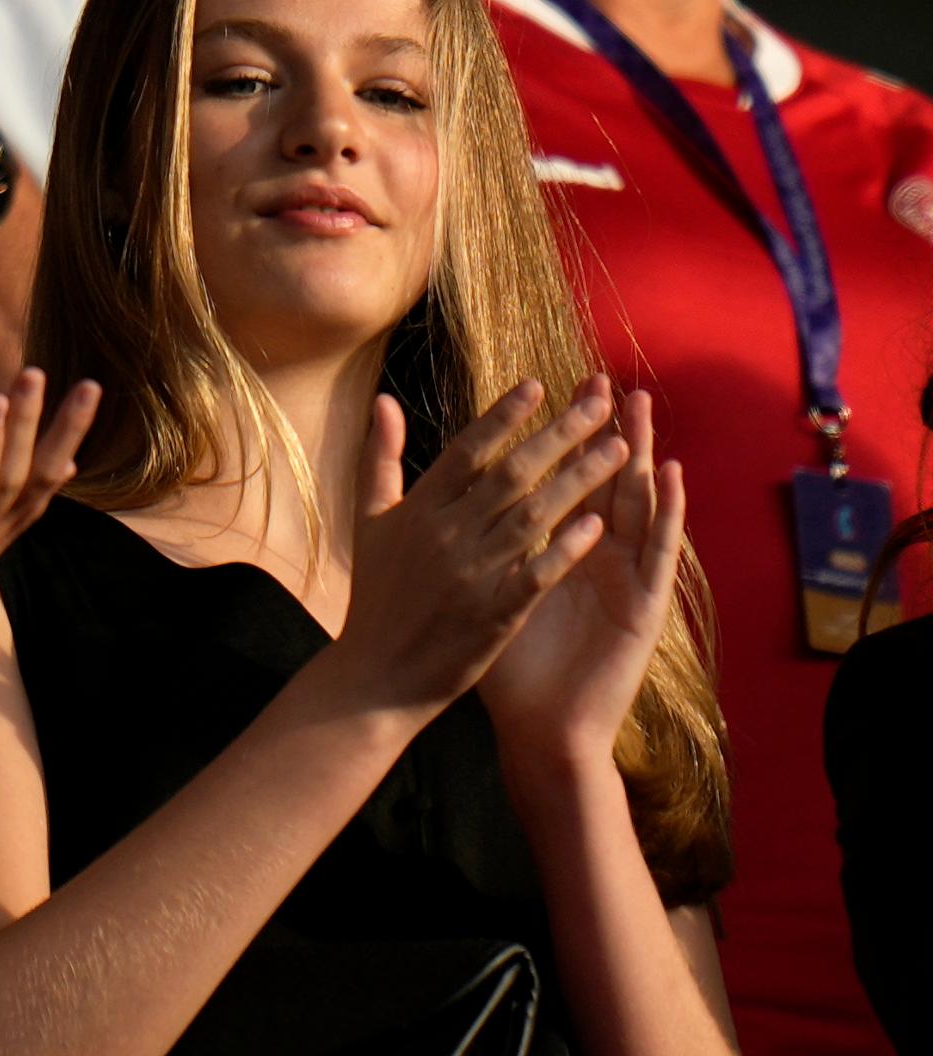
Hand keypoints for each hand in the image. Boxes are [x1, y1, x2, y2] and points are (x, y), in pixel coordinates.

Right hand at [329, 379, 629, 722]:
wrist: (375, 677)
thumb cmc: (375, 595)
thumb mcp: (368, 520)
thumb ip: (379, 456)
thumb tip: (385, 400)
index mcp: (419, 510)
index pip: (468, 450)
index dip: (504, 416)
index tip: (540, 386)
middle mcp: (446, 535)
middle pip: (511, 474)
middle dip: (560, 435)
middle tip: (601, 404)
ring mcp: (471, 576)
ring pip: (534, 516)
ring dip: (578, 480)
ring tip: (618, 451)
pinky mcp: (493, 616)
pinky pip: (537, 573)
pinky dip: (567, 548)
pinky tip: (599, 524)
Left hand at [478, 379, 686, 787]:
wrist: (543, 729)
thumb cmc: (511, 664)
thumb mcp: (486, 594)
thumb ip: (470, 546)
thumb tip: (440, 506)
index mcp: (555, 550)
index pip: (557, 481)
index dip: (552, 436)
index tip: (545, 387)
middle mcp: (594, 557)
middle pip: (601, 481)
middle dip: (598, 432)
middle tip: (600, 382)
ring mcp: (622, 578)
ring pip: (637, 505)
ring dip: (640, 456)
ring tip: (639, 412)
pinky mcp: (644, 607)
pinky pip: (659, 554)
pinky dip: (667, 515)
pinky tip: (671, 478)